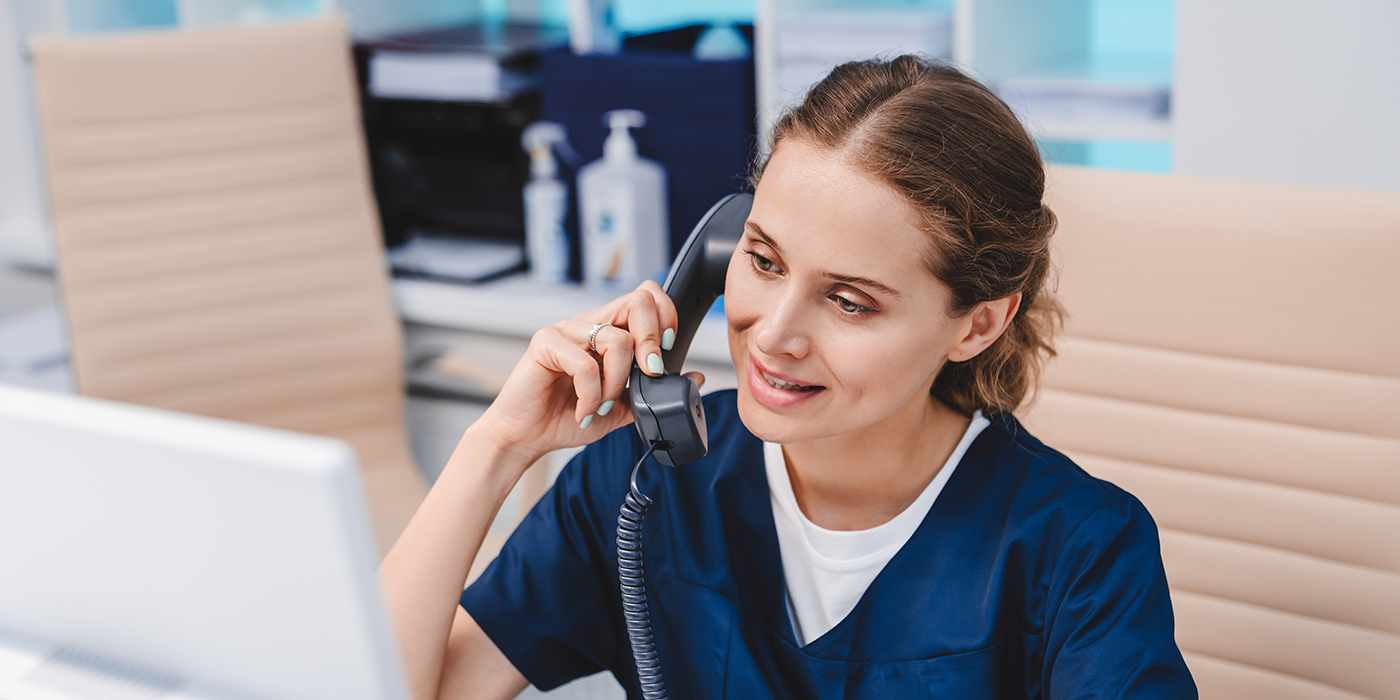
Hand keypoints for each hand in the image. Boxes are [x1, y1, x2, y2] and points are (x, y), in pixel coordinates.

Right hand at [473, 281, 705, 464]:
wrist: (527, 437)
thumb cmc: (566, 417)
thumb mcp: (622, 408)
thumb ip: (655, 392)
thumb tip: (695, 378)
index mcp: (607, 330)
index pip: (646, 297)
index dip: (665, 318)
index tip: (666, 353)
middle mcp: (588, 323)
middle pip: (638, 300)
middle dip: (652, 339)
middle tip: (648, 374)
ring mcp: (566, 330)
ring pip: (616, 340)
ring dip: (616, 383)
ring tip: (601, 405)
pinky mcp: (545, 344)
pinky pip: (584, 364)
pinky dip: (591, 395)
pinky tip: (583, 410)